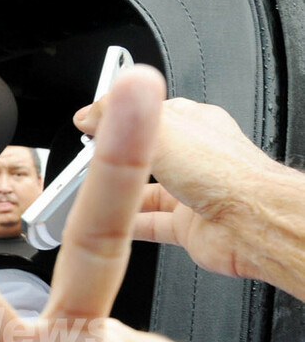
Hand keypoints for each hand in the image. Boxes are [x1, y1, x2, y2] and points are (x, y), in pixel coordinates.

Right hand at [74, 95, 304, 294]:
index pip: (149, 116)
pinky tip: (113, 226)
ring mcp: (191, 195)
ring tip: (95, 196)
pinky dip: (130, 227)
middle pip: (146, 157)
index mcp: (194, 125)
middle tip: (91, 163)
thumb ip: (122, 121)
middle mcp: (194, 160)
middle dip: (119, 161)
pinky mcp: (187, 227)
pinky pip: (151, 226)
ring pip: (146, 194)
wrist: (251, 224)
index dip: (120, 119)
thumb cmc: (226, 175)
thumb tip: (90, 114)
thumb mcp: (161, 131)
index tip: (90, 125)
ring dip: (121, 197)